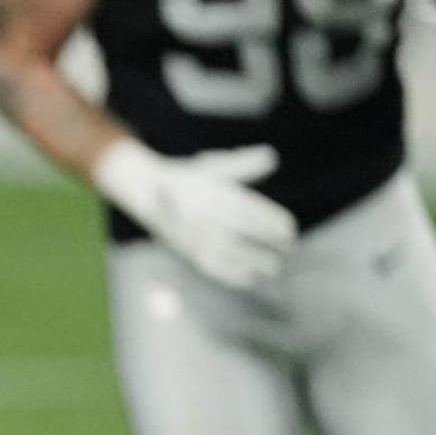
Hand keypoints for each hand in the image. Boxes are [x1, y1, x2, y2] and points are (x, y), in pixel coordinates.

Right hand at [94, 139, 298, 290]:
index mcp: (217, 195)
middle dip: (273, 246)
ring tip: (273, 267)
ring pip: (238, 258)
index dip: (276, 226)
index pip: (256, 215)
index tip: (288, 231)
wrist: (146, 193)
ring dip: (260, 265)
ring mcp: (199, 239)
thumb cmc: (189, 178)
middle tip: (286, 249)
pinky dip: (238, 278)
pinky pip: (219, 272)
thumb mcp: (213, 166)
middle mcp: (209, 218)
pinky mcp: (191, 255)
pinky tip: (252, 278)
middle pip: (251, 236)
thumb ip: (244, 164)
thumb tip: (272, 156)